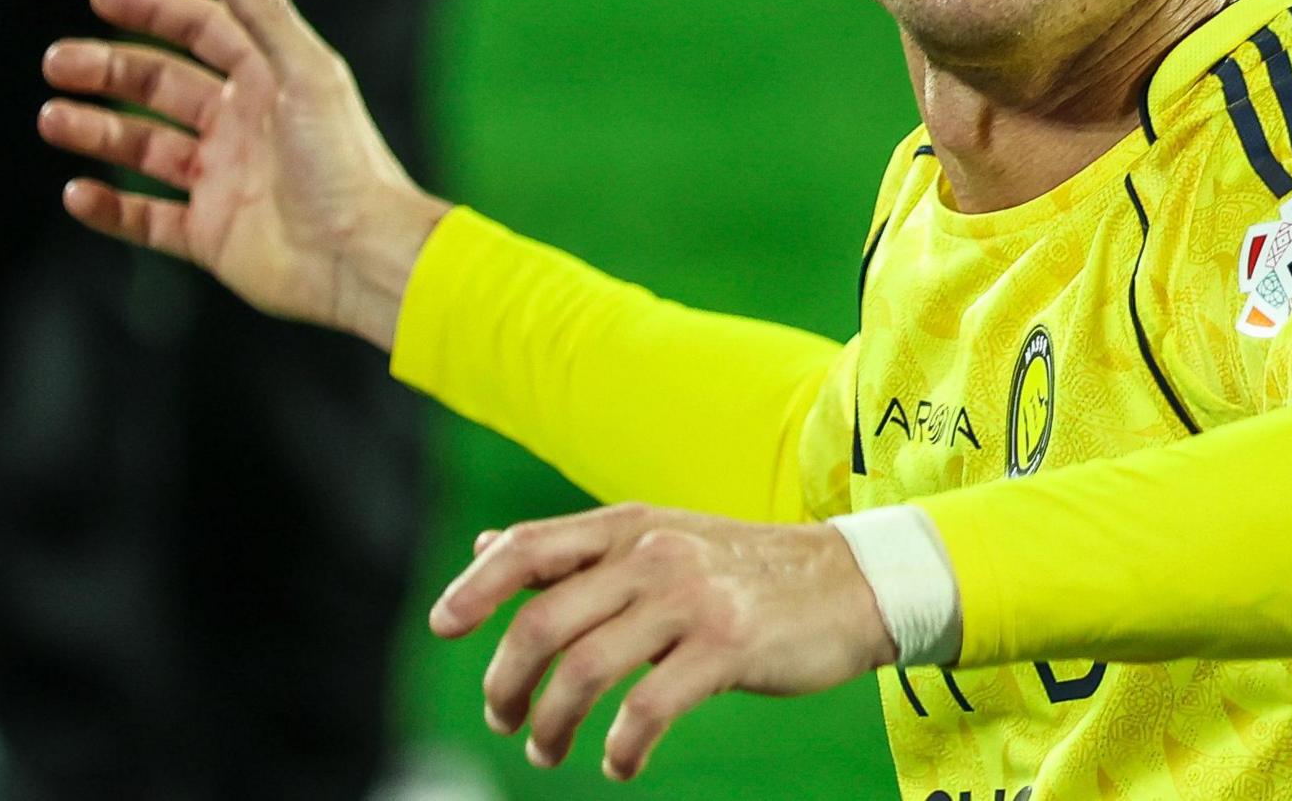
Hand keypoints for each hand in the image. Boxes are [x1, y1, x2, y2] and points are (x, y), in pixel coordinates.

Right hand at [37, 0, 448, 344]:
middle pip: (161, 87)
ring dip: (97, 131)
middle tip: (57, 62)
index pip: (203, 33)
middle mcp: (243, 129)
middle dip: (108, 71)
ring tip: (51, 119)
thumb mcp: (308, 76)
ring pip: (145, 150)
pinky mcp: (212, 236)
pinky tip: (76, 191)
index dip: (154, 11)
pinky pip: (146, 220)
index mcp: (269, 84)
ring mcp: (224, 183)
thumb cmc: (346, 162)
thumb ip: (265, 17)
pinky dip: (109, 209)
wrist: (362, 254)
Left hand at [433, 503, 896, 781]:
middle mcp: (651, 554)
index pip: (530, 547)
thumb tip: (487, 548)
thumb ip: (576, 551)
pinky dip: (622, 748)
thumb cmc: (744, 570)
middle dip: (506, 683)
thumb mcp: (658, 540)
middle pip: (543, 621)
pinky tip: (621, 764)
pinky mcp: (727, 645)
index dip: (474, 587)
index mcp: (628, 527)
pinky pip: (648, 707)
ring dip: (551, 724)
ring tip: (547, 752)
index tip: (441, 626)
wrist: (850, 582)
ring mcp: (689, 598)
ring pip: (585, 670)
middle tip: (504, 719)